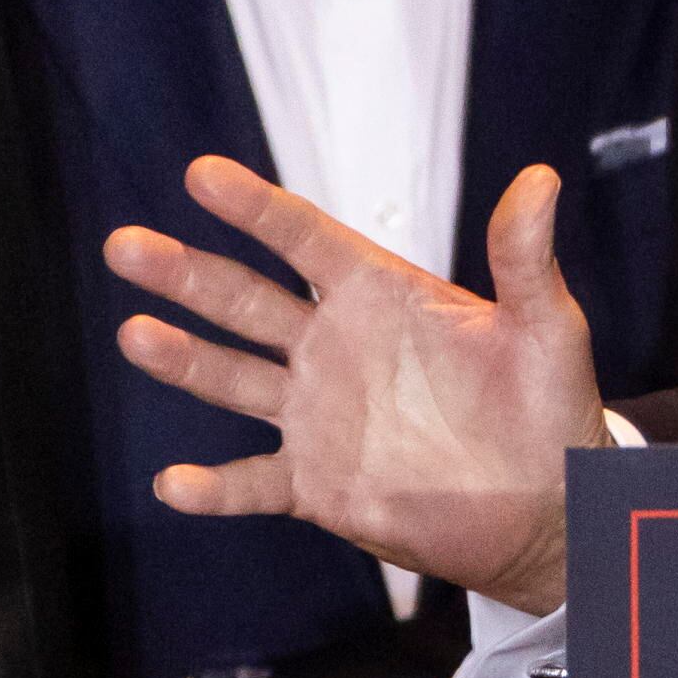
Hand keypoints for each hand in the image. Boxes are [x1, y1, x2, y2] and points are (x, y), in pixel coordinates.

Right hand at [110, 157, 603, 612]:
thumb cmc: (550, 406)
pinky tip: (173, 484)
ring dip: (184, 360)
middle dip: (187, 274)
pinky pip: (253, 483)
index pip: (306, 240)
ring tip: (135, 334)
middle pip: (246, 302)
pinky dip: (214, 488)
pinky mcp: (317, 483)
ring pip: (233, 379)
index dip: (256, 208)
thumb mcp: (544, 326)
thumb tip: (541, 178)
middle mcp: (335, 347)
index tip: (203, 175)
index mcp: (381, 297)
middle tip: (127, 246)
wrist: (547, 503)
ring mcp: (318, 415)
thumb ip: (524, 258)